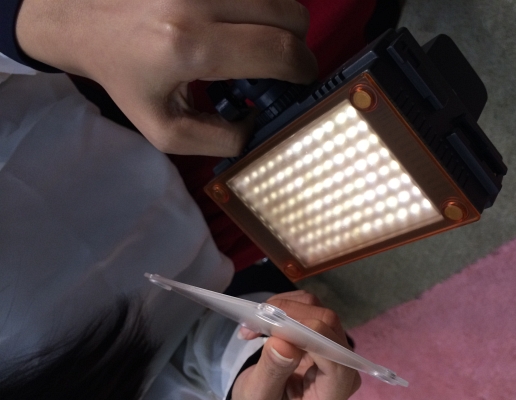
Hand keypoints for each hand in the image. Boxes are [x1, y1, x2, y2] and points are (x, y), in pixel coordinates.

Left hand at [16, 0, 317, 155]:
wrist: (83, 19)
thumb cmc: (126, 77)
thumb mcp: (166, 130)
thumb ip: (220, 140)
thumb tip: (261, 127)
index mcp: (189, 46)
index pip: (279, 51)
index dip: (303, 70)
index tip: (300, 82)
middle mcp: (197, 0)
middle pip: (292, 15)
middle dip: (296, 45)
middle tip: (277, 64)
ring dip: (279, 23)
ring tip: (252, 42)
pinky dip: (260, 6)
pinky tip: (238, 22)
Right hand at [232, 290, 361, 399]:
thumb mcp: (257, 399)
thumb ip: (272, 373)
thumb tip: (284, 344)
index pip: (338, 366)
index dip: (315, 340)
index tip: (280, 328)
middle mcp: (343, 376)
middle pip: (330, 333)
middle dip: (293, 319)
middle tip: (256, 320)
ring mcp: (338, 353)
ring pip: (322, 315)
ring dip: (287, 311)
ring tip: (255, 322)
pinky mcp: (328, 335)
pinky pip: (314, 308)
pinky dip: (288, 307)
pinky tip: (267, 319)